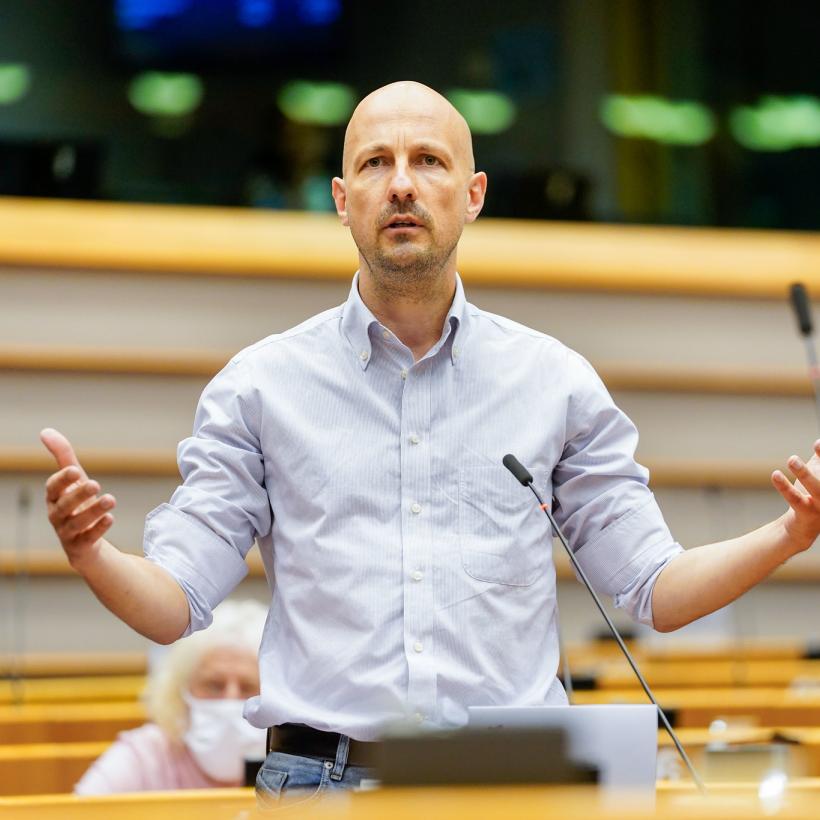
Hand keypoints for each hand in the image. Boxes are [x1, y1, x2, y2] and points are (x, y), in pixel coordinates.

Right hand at [41, 428, 115, 567]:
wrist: (85, 540)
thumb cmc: (77, 503)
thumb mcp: (73, 480)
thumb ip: (63, 456)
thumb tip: (45, 431)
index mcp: (54, 498)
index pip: (52, 488)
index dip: (62, 480)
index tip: (75, 470)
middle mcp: (57, 516)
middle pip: (64, 506)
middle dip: (78, 495)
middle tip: (95, 483)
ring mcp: (68, 533)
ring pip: (76, 523)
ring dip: (93, 512)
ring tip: (110, 499)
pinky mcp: (81, 546)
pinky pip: (88, 539)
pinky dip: (98, 529)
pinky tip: (110, 518)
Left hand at [772, 440, 819, 552]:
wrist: (803, 525)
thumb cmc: (814, 494)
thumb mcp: (818, 474)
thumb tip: (819, 441)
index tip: (818, 443)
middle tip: (818, 443)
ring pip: (817, 489)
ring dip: (805, 473)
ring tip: (792, 459)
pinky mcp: (807, 514)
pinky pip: (796, 500)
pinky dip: (785, 487)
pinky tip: (775, 474)